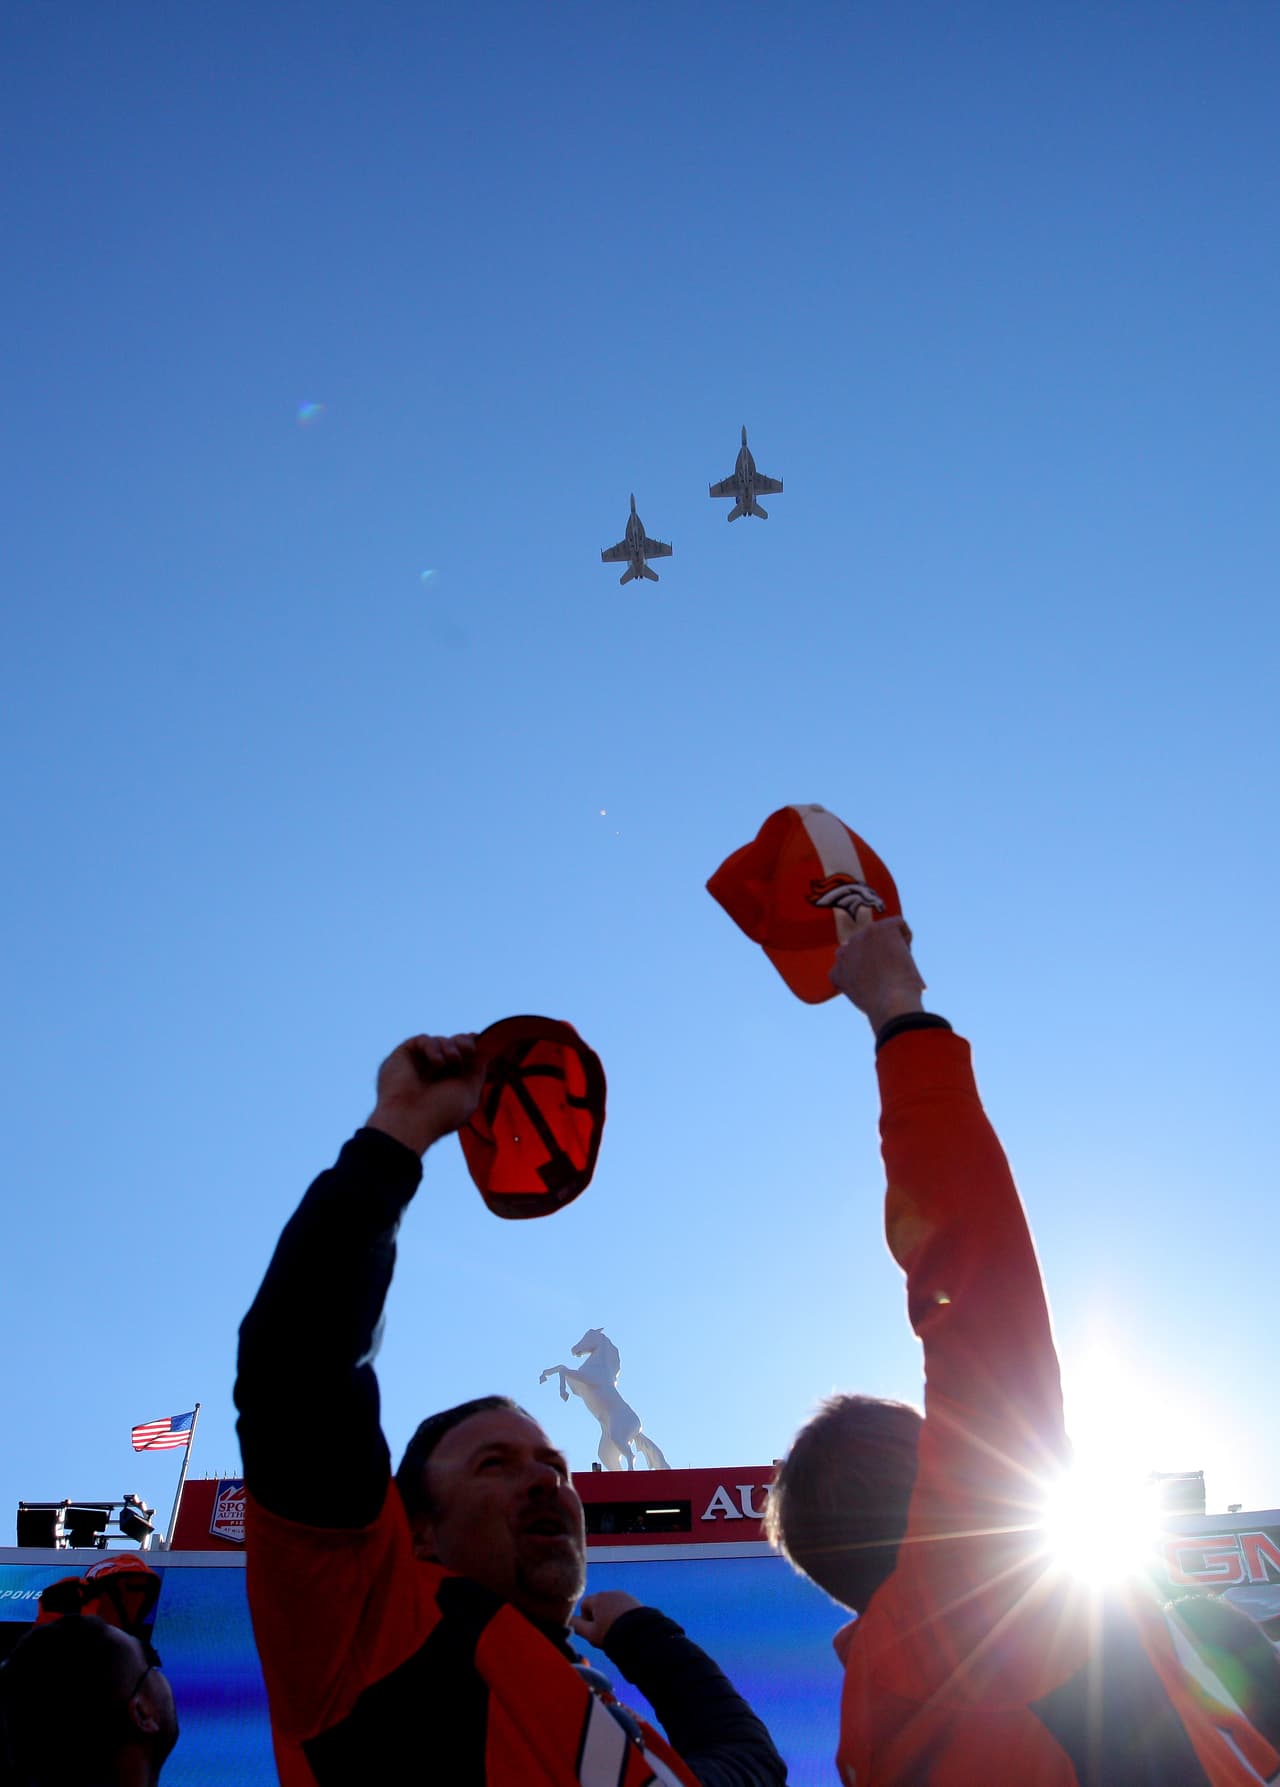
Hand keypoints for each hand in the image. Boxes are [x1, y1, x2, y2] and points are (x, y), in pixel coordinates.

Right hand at [367, 1033, 484, 1155]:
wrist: (410, 1121)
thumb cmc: (442, 1112)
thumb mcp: (469, 1091)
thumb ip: (478, 1069)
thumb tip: (483, 1051)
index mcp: (451, 1082)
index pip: (465, 1057)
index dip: (473, 1048)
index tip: (482, 1044)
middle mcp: (435, 1073)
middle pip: (454, 1045)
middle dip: (465, 1043)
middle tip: (469, 1050)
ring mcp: (419, 1064)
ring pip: (440, 1041)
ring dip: (451, 1047)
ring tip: (453, 1060)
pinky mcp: (404, 1055)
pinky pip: (423, 1040)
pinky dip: (433, 1047)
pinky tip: (437, 1063)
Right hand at [571, 1590, 641, 1647]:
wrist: (639, 1634)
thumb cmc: (611, 1634)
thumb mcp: (591, 1634)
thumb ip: (577, 1626)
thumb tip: (569, 1621)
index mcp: (598, 1598)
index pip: (585, 1604)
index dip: (586, 1618)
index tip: (593, 1630)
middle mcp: (611, 1593)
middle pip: (598, 1604)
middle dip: (599, 1617)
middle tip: (605, 1632)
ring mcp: (624, 1596)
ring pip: (611, 1606)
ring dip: (610, 1616)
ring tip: (616, 1630)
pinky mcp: (635, 1601)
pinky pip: (623, 1607)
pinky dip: (621, 1615)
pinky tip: (625, 1627)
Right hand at [829, 917, 925, 1033]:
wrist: (891, 1003)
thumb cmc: (882, 1007)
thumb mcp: (860, 997)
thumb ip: (858, 981)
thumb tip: (873, 975)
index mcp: (838, 969)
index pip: (852, 958)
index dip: (870, 964)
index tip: (880, 977)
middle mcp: (846, 949)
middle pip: (868, 943)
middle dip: (881, 952)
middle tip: (893, 971)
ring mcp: (862, 936)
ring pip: (882, 932)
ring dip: (894, 945)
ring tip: (900, 964)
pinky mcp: (881, 928)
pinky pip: (898, 924)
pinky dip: (907, 936)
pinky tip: (906, 954)